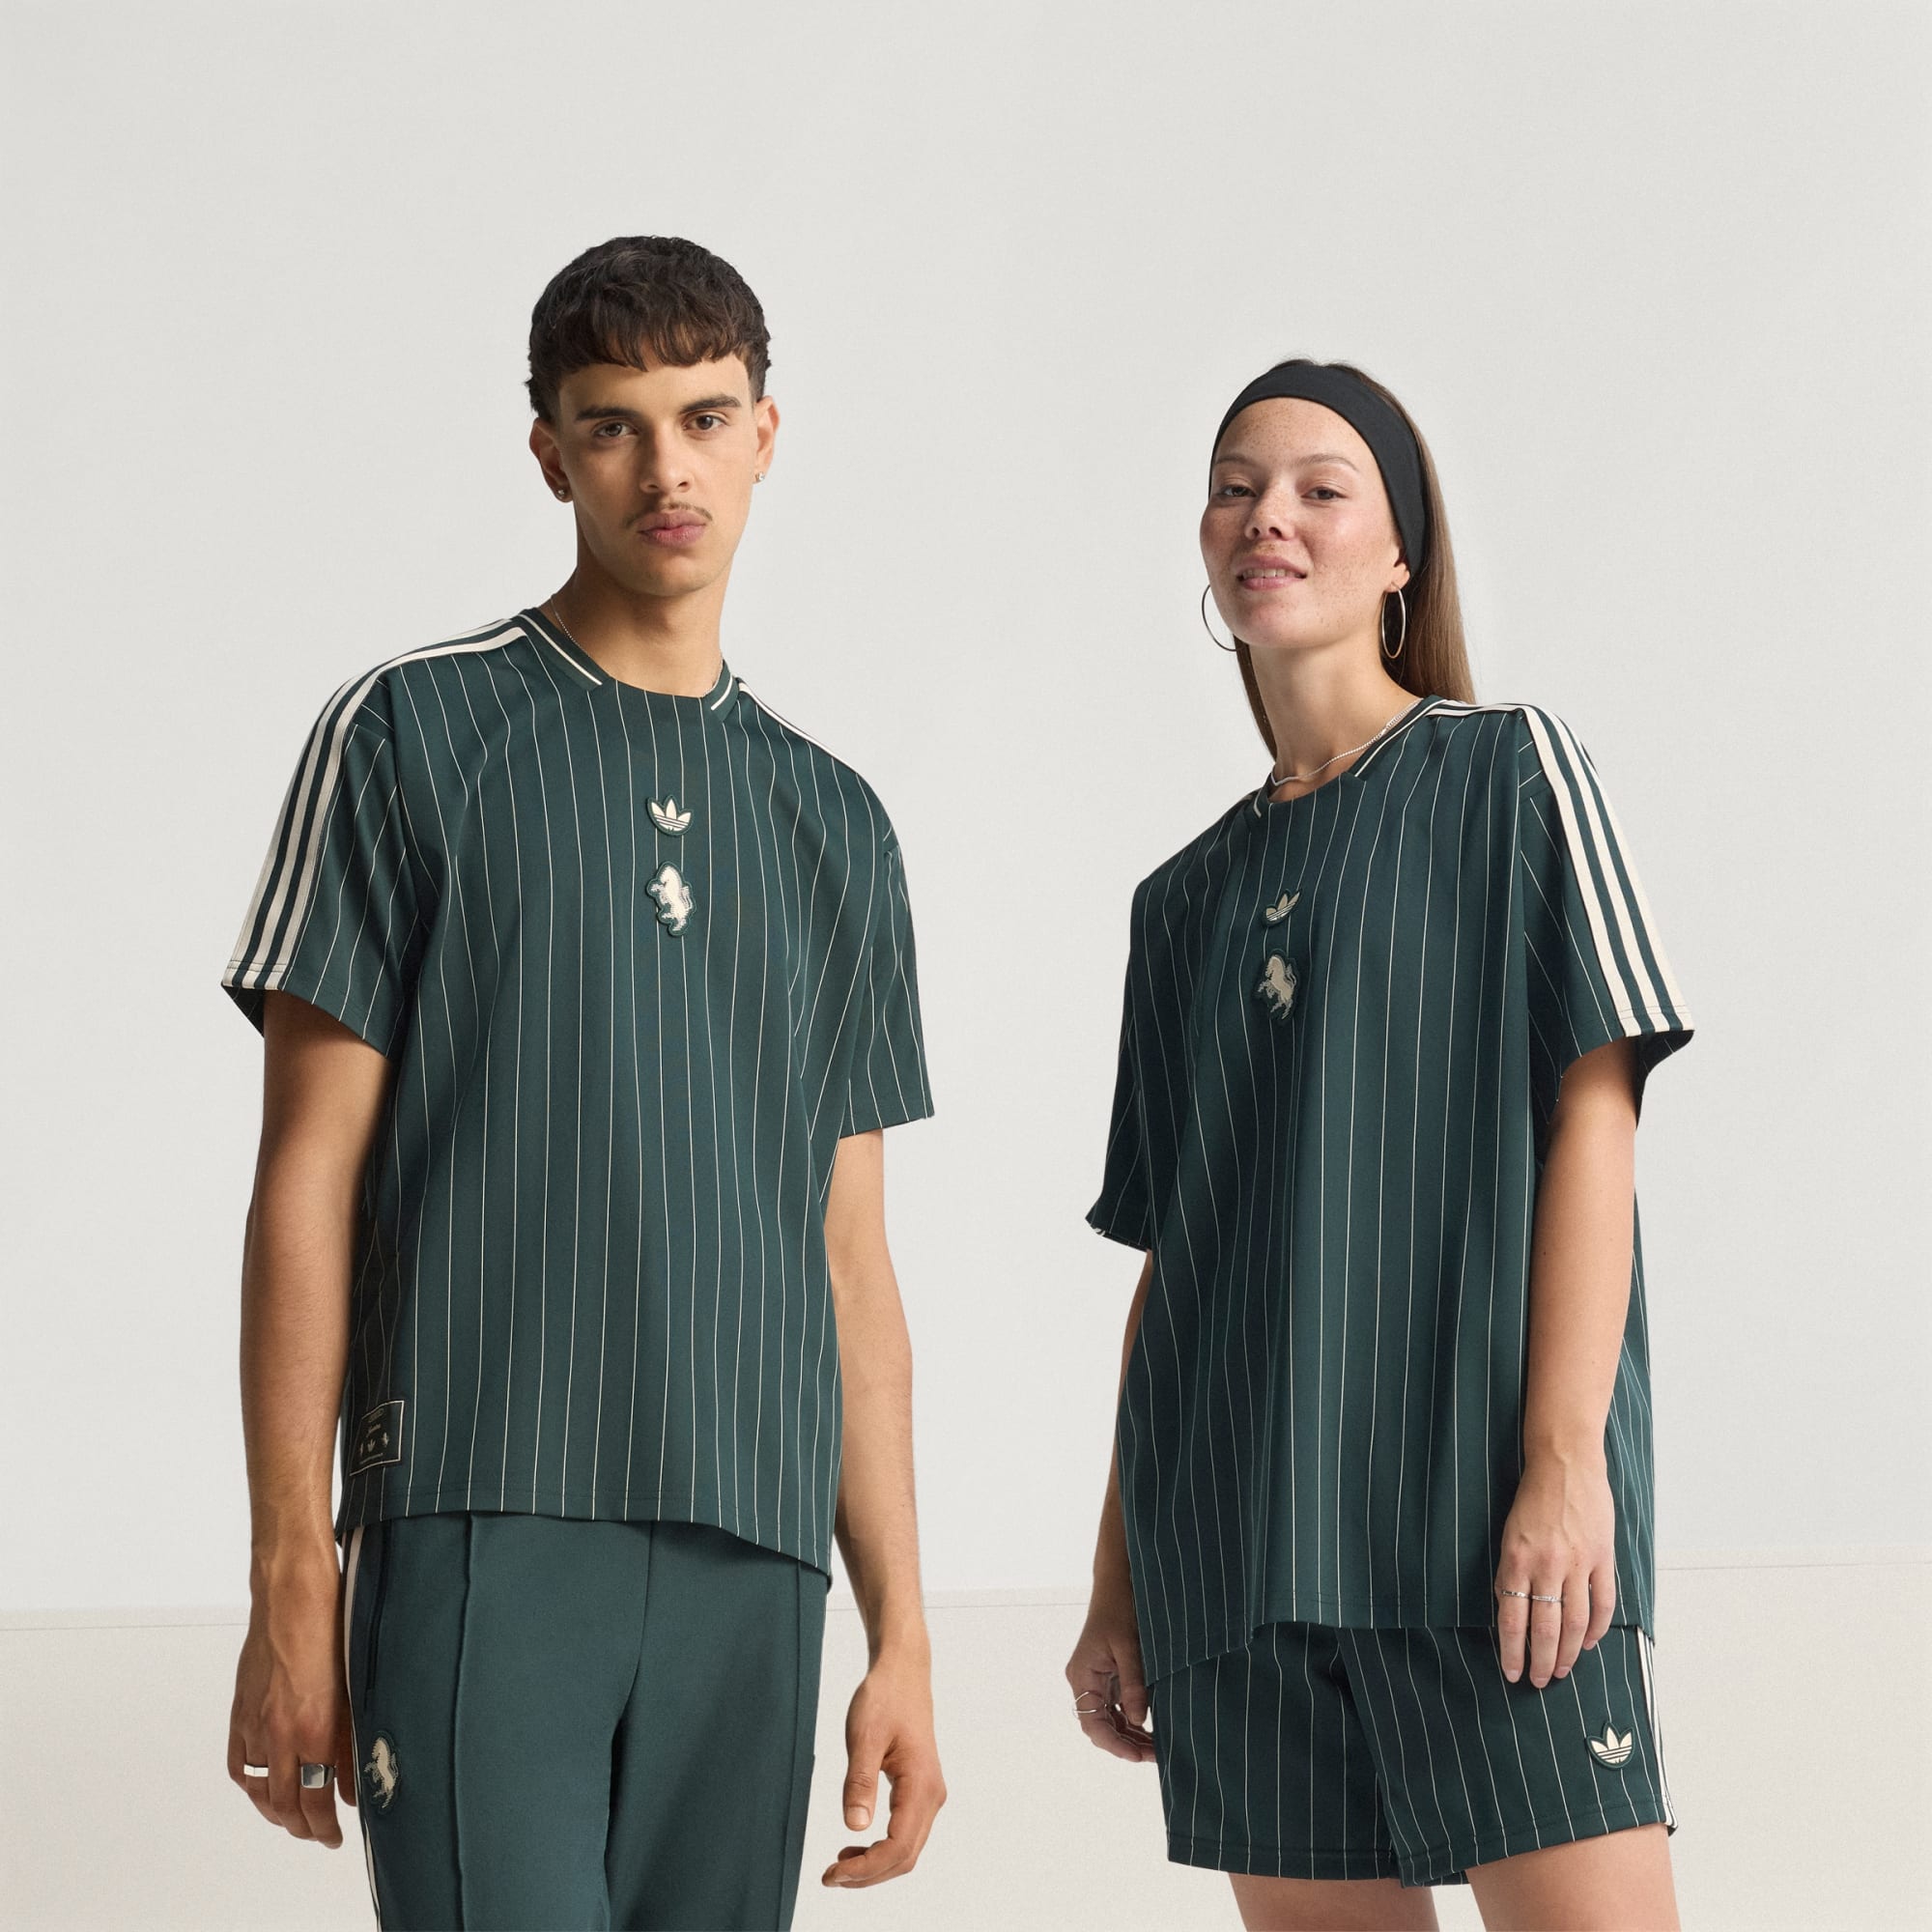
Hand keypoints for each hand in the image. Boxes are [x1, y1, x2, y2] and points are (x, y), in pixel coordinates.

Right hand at [227, 1556, 355, 1844]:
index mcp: (316, 1728)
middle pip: (286, 1803)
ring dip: (276, 1811)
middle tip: (319, 1833)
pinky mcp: (241, 1712)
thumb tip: (350, 1780)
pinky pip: (240, 1763)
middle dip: (303, 1827)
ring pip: (260, 1789)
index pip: (317, 1799)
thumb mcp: (354, 1687)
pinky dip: (252, 1783)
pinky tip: (263, 1787)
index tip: (335, 1835)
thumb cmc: (331, 1627)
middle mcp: (281, 1733)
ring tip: (293, 1819)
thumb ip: (351, 1739)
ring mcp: (256, 1724)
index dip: (325, 1826)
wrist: (293, 1596)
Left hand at [820, 1648, 945, 1888]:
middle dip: (869, 1874)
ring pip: (907, 1848)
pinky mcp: (919, 1790)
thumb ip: (860, 1782)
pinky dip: (881, 1849)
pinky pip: (905, 1833)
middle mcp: (931, 1795)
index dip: (867, 1868)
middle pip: (905, 1856)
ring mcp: (928, 1794)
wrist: (903, 1673)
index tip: (833, 1873)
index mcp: (921, 1785)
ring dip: (875, 1866)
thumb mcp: (864, 1736)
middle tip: (829, 1877)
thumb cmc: (885, 1698)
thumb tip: (854, 1827)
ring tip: (839, 1866)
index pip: (899, 1846)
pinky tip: (856, 1845)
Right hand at [1065, 1579, 1153, 1761]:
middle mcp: (1084, 1681)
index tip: (1137, 1757)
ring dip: (1131, 1735)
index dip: (1114, 1744)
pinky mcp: (1107, 1676)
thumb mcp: (1129, 1647)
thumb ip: (1133, 1685)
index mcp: (1082, 1675)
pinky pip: (1116, 1707)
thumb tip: (1139, 1721)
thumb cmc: (1120, 1608)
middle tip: (1156, 1756)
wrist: (1118, 1582)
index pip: (1092, 1723)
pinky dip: (1131, 1721)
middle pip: (1100, 1726)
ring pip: (1109, 1720)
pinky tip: (1151, 1730)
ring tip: (1158, 1749)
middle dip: (1126, 1744)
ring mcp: (1095, 1680)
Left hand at [1495, 1449, 1616, 1688]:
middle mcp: (1547, 1565)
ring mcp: (1578, 1563)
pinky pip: (1602, 1603)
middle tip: (1538, 1681)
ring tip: (1560, 1671)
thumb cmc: (1532, 1497)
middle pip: (1544, 1627)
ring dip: (1566, 1652)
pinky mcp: (1602, 1558)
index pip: (1512, 1619)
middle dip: (1540, 1660)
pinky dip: (1596, 1628)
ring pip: (1574, 1622)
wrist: (1565, 1464)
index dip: (1512, 1650)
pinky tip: (1587, 1644)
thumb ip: (1513, 1572)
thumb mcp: (1509, 1533)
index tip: (1512, 1672)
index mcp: (1516, 1559)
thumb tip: (1512, 1610)